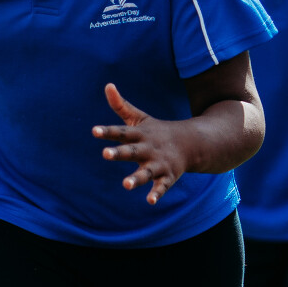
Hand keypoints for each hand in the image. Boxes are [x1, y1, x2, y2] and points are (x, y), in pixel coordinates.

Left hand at [92, 83, 193, 203]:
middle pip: (132, 151)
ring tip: (126, 184)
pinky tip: (150, 201)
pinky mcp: (168, 176)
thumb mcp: (139, 117)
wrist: (193, 143)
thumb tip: (107, 85)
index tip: (94, 131)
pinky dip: (157, 193)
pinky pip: (162, 186)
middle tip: (105, 154)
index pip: (121, 132)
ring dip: (137, 178)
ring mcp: (159, 163)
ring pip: (146, 172)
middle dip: (119, 153)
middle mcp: (148, 149)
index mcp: (139, 135)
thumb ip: (120, 105)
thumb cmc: (157, 131)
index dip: (107, 132)